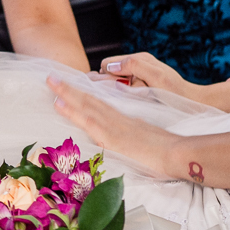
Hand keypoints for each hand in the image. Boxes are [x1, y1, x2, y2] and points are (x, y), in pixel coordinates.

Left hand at [47, 75, 177, 175]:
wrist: (178, 152)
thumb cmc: (166, 149)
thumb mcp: (145, 138)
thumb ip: (131, 135)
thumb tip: (122, 136)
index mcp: (123, 119)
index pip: (99, 104)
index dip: (83, 95)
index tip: (69, 87)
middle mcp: (116, 119)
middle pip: (89, 100)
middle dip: (69, 89)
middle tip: (51, 77)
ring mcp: (113, 126)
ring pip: (85, 105)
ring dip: (66, 93)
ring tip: (51, 82)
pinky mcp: (112, 137)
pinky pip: (87, 120)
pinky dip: (72, 111)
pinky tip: (59, 104)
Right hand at [93, 52, 195, 97]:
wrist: (191, 102)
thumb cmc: (175, 91)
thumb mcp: (156, 76)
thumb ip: (134, 65)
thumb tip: (110, 66)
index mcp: (139, 58)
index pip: (107, 64)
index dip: (107, 77)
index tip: (122, 87)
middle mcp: (137, 64)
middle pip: (110, 73)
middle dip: (116, 85)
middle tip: (134, 93)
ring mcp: (139, 75)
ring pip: (116, 83)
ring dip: (124, 92)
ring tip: (141, 97)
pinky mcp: (141, 85)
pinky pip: (125, 90)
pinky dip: (129, 96)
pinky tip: (141, 100)